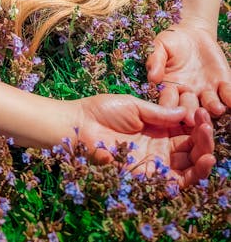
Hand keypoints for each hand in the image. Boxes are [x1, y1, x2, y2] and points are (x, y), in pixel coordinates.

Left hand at [76, 94, 214, 187]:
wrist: (78, 126)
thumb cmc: (101, 111)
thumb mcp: (134, 105)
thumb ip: (159, 113)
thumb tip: (187, 113)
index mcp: (157, 127)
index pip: (185, 128)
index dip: (196, 121)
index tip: (201, 110)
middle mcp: (160, 146)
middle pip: (191, 147)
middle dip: (203, 137)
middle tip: (207, 124)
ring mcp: (156, 162)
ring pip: (189, 164)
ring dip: (204, 154)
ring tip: (209, 140)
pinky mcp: (150, 176)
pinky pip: (178, 181)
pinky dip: (195, 173)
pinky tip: (205, 159)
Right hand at [146, 23, 230, 123]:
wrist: (192, 33)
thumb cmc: (171, 42)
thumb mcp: (159, 47)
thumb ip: (156, 61)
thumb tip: (153, 78)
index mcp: (171, 88)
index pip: (168, 101)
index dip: (168, 107)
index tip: (168, 112)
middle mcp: (189, 94)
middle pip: (190, 108)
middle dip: (191, 114)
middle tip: (192, 119)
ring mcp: (207, 91)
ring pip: (211, 104)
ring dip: (213, 107)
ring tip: (216, 107)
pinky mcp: (223, 84)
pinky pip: (228, 94)